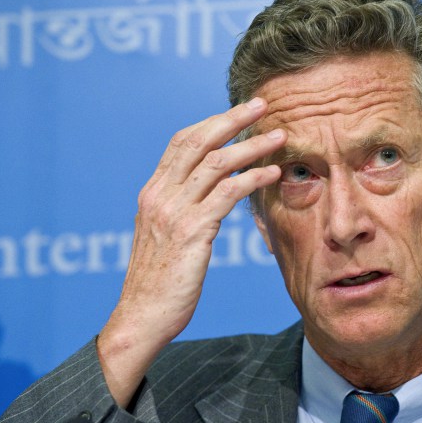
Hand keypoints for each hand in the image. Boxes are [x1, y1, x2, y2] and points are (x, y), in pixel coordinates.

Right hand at [97, 97, 284, 406]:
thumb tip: (207, 198)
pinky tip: (272, 174)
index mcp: (152, 193)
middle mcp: (159, 195)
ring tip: (279, 137)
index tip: (238, 112)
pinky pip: (227, 194)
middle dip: (232, 119)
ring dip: (252, 146)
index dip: (211, 123)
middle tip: (261, 105)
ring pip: (216, 163)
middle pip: (198, 142)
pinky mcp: (191, 231)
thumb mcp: (164, 239)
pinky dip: (253, 179)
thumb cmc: (159, 284)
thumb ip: (181, 212)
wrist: (142, 317)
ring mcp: (173, 212)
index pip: (181, 143)